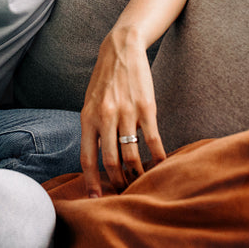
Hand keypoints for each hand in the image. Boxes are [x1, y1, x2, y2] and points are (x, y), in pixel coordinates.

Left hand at [79, 40, 168, 197]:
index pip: (87, 158)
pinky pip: (152, 140)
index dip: (91, 181)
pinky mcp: (146, 108)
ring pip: (132, 154)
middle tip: (123, 192)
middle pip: (110, 161)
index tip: (96, 199)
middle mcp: (105, 118)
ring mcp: (126, 113)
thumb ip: (93, 128)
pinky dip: (157, 156)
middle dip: (117, 182)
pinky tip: (161, 164)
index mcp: (88, 118)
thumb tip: (98, 155)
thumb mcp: (90, 102)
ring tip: (140, 182)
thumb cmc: (105, 79)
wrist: (121, 49)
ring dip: (137, 173)